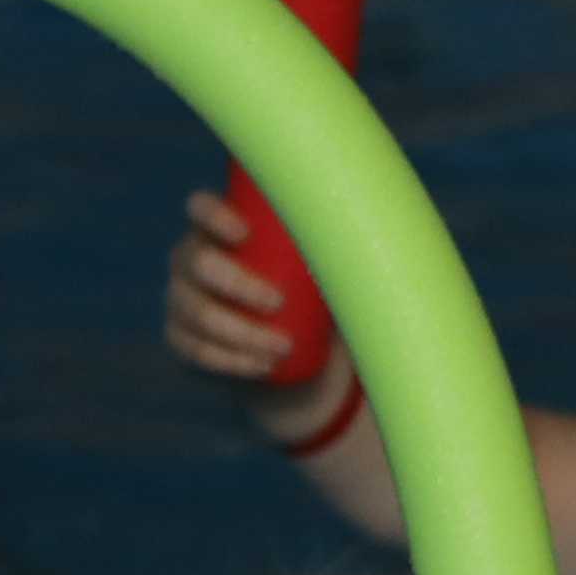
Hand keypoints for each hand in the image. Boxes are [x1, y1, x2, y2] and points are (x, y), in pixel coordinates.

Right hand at [166, 190, 345, 425]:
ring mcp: (179, 300)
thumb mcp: (325, 260)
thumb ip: (348, 239)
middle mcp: (188, 260)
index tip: (245, 233)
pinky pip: (195, 350)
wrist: (287, 344)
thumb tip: (397, 223)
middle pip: (196, 264)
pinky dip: (229, 361)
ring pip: (196, 315)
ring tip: (280, 348)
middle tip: (278, 302)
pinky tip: (258, 366)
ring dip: (239, 333)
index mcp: (217, 228)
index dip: (212, 216)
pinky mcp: (180, 338)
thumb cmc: (313, 288)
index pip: (198, 208)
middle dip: (237, 285)